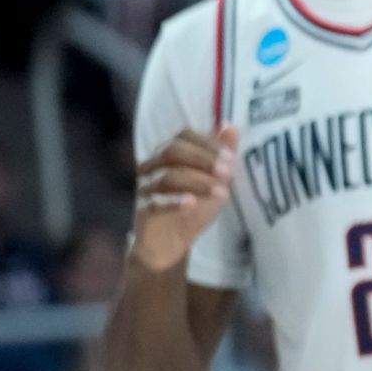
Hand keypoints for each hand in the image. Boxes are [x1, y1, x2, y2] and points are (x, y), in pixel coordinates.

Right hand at [131, 127, 238, 271]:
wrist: (172, 243)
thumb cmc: (195, 206)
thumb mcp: (216, 181)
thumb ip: (222, 154)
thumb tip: (230, 127)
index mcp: (171, 153)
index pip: (184, 135)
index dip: (207, 143)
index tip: (230, 157)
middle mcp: (154, 165)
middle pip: (173, 151)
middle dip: (203, 159)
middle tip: (227, 173)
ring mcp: (145, 187)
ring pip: (167, 176)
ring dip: (197, 182)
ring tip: (220, 193)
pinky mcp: (141, 209)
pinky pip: (155, 202)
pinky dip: (175, 201)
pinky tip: (192, 203)